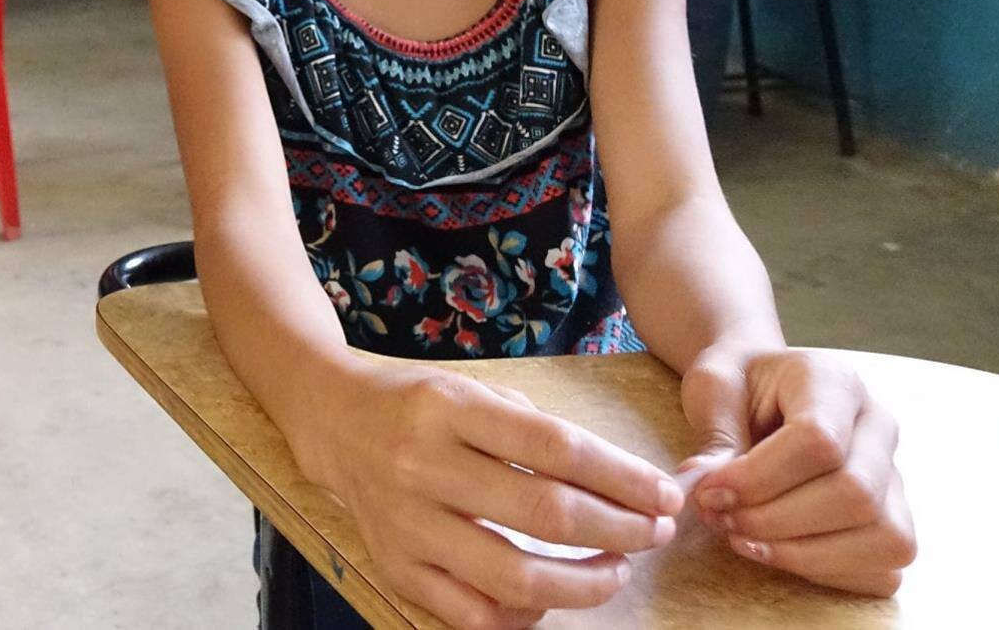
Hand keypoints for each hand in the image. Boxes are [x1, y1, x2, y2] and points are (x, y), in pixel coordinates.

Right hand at [310, 363, 679, 627]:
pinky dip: (525, 617)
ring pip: (513, 579)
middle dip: (618, 531)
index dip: (622, 477)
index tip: (665, 495)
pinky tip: (551, 598)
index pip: (557, 449)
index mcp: (450, 408)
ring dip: (584, 584)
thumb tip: (622, 486)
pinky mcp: (396, 568)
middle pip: (544, 515)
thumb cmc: (420, 404)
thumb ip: (538, 433)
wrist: (334, 420)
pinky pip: (473, 615)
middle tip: (653, 533)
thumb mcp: (476, 391)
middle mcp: (423, 464)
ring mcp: (406, 523)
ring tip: (615, 570)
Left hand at [678, 346, 916, 596]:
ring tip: (742, 538)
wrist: (761, 384)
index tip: (710, 491)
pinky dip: (826, 571)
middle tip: (720, 517)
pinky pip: (884, 567)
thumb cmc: (739, 384)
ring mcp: (895, 477)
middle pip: (855, 494)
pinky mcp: (893, 519)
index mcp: (836, 382)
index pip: (819, 441)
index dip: (760, 478)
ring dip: (803, 553)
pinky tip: (776, 552)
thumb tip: (700, 486)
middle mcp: (879, 428)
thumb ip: (714, 436)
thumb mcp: (713, 388)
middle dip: (776, 520)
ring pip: (883, 537)